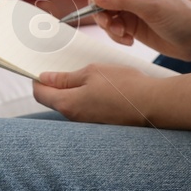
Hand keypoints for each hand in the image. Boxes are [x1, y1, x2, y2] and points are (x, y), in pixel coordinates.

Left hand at [33, 63, 157, 124]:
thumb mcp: (91, 72)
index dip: (37, 80)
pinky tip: (98, 85)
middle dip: (55, 84)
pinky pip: (86, 109)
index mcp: (68, 104)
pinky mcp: (101, 123)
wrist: (153, 104)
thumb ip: (66, 77)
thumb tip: (45, 78)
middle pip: (54, 100)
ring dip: (72, 90)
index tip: (42, 68)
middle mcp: (75, 118)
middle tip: (65, 68)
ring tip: (85, 73)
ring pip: (71, 104)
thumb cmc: (123, 86)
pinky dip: (86, 97)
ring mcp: (88, 122)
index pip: (39, 94)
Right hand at [85, 0, 190, 61]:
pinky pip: (109, 26)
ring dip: (107, 25)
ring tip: (123, 33)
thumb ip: (123, 0)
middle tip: (109, 22)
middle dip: (99, 9)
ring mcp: (127, 6)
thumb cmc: (182, 17)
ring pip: (100, 11)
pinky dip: (114, 35)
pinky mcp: (127, 22)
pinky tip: (129, 39)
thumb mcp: (153, 7)